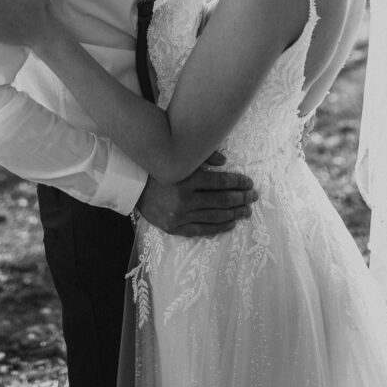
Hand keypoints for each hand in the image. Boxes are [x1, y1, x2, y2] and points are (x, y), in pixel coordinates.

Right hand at [136, 162, 257, 237]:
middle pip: (221, 200)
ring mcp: (179, 216)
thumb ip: (203, 156)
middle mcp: (185, 199)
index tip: (250, 183)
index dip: (238, 182)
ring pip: (214, 216)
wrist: (133, 186)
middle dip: (241, 198)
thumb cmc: (158, 167)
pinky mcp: (174, 228)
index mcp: (187, 178)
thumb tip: (225, 161)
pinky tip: (230, 224)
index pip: (220, 182)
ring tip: (247, 211)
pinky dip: (217, 227)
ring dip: (234, 214)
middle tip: (254, 197)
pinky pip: (201, 230)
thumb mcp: (180, 157)